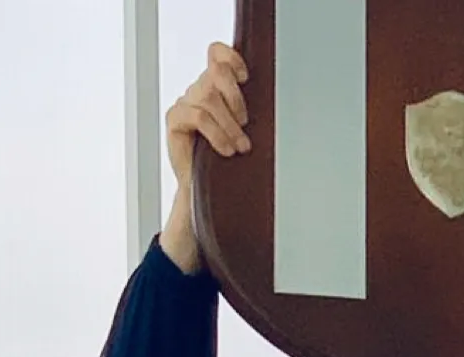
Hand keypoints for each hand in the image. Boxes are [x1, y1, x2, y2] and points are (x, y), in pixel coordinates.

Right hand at [161, 43, 250, 271]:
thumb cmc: (232, 165)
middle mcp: (199, 91)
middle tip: (246, 124)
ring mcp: (185, 105)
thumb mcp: (247, 135)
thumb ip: (252, 115)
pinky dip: (215, 132)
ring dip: (229, 124)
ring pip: (208, 97)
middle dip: (236, 98)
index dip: (230, 57)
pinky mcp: (175, 121)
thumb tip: (289, 102)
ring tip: (240, 147)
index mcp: (216, 88)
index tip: (247, 77)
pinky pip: (196, 115)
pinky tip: (225, 150)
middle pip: (216, 73)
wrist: (209, 195)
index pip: (216, 53)